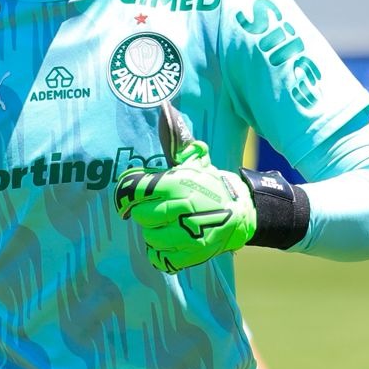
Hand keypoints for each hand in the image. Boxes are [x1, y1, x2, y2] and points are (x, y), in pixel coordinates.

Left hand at [114, 110, 256, 272]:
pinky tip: (171, 242)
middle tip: (157, 211)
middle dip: (146, 214)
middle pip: (141, 216)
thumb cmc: (210, 184)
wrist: (243, 212)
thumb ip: (176, 144)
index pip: (133, 191)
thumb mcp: (194, 162)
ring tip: (168, 226)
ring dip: (155, 234)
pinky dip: (162, 253)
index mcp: (175, 183)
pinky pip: (161, 258)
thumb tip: (165, 109)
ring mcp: (186, 234)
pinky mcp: (193, 254)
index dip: (126, 196)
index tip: (128, 200)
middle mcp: (179, 208)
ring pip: (150, 239)